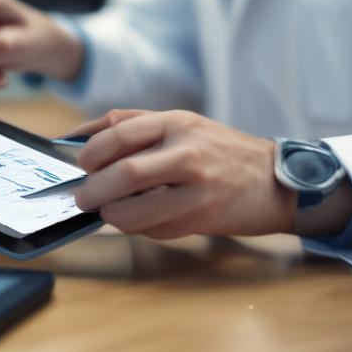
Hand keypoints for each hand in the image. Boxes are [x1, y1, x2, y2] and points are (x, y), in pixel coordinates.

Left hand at [72, 110, 296, 238]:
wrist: (275, 179)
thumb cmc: (218, 150)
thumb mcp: (181, 124)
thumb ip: (133, 125)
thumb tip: (76, 137)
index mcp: (177, 122)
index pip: (119, 133)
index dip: (91, 152)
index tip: (81, 165)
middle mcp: (188, 152)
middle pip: (125, 173)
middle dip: (94, 190)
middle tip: (83, 197)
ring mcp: (197, 189)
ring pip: (135, 210)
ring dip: (112, 215)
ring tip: (108, 211)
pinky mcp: (202, 219)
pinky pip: (155, 229)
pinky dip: (139, 227)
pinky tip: (141, 219)